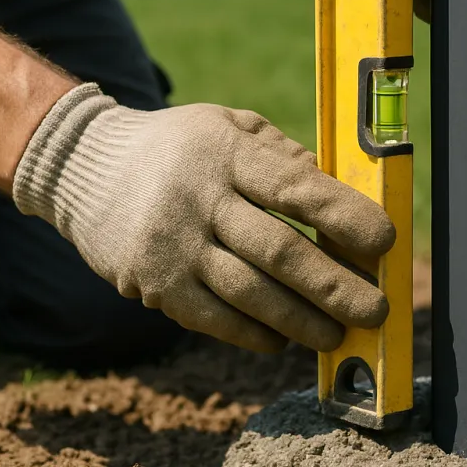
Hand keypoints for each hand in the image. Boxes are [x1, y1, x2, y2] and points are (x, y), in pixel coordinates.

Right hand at [12, 83, 395, 353]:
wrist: (81, 166)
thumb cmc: (178, 146)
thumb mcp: (226, 125)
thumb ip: (281, 155)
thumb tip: (339, 195)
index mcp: (225, 153)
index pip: (294, 187)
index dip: (343, 215)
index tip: (385, 241)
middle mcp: (199, 199)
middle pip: (278, 250)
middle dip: (335, 285)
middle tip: (378, 308)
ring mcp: (172, 245)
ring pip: (249, 293)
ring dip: (301, 320)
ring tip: (338, 334)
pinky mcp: (152, 283)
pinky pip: (211, 318)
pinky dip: (251, 333)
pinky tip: (282, 341)